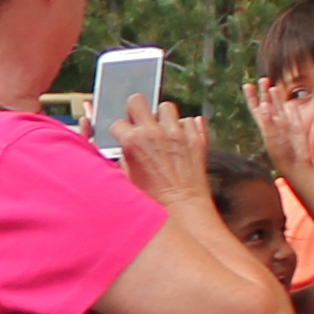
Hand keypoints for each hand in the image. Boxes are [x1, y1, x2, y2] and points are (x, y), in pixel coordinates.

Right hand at [119, 95, 214, 211]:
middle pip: (138, 100)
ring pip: (167, 107)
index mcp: (133, 142)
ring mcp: (178, 134)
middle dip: (135, 110)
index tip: (122, 139)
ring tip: (161, 132)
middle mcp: (155, 133)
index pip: (117, 122)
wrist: (183, 213)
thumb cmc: (152, 203)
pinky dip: (184, 129)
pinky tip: (179, 142)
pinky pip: (190, 121)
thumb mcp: (125, 179)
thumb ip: (119, 157)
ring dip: (162, 117)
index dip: (118, 133)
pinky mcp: (196, 140)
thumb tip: (116, 144)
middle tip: (138, 123)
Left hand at [243, 79, 313, 181]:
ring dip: (276, 96)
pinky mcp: (296, 123)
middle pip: (267, 103)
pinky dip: (290, 106)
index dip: (251, 97)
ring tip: (272, 86)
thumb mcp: (270, 136)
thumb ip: (267, 121)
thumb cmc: (280, 152)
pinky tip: (288, 102)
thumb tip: (264, 105)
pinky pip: (292, 111)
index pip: (255, 108)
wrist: (297, 162)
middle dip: (264, 92)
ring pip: (279, 105)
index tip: (247, 85)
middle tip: (262, 80)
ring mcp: (285, 122)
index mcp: (264, 124)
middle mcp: (273, 121)